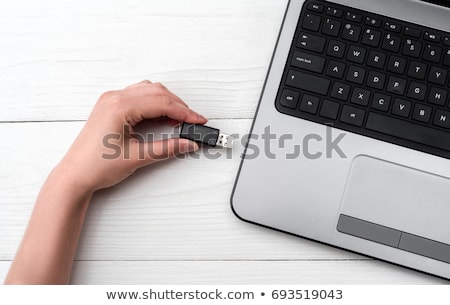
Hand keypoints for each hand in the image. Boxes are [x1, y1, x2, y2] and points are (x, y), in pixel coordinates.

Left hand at [56, 80, 206, 192]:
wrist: (75, 175)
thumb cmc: (96, 166)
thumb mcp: (138, 157)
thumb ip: (167, 148)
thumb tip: (188, 144)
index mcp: (120, 106)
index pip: (162, 103)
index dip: (185, 113)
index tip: (199, 121)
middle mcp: (114, 98)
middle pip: (157, 92)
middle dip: (178, 106)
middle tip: (193, 122)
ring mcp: (111, 101)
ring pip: (148, 91)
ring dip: (166, 102)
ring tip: (179, 120)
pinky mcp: (110, 107)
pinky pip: (137, 96)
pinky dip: (153, 103)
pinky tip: (161, 116)